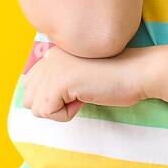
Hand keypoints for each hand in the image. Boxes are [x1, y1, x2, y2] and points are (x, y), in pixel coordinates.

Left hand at [21, 41, 150, 121]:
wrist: (138, 73)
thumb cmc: (116, 80)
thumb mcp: (78, 78)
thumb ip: (56, 82)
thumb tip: (33, 103)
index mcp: (53, 53)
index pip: (30, 86)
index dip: (52, 98)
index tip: (77, 90)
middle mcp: (49, 56)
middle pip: (29, 98)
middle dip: (53, 105)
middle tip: (79, 94)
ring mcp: (53, 67)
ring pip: (36, 108)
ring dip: (61, 110)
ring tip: (82, 95)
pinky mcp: (59, 80)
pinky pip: (48, 112)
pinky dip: (67, 114)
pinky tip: (84, 98)